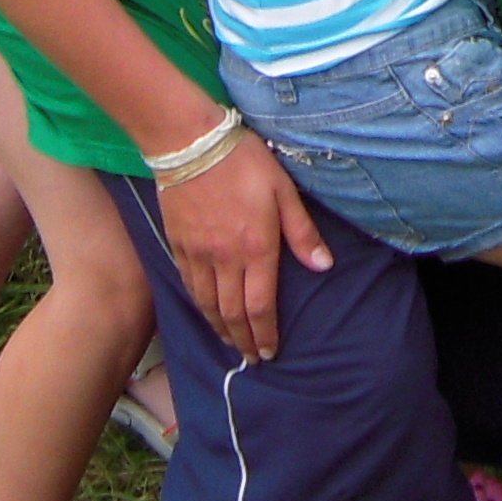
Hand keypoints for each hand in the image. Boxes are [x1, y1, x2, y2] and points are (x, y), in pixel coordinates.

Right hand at [159, 133, 331, 361]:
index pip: (260, 306)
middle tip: (251, 358)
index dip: (265, 333)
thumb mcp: (284, 191)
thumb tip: (324, 266)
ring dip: (220, 329)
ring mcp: (198, 254)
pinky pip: (188, 285)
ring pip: (207, 304)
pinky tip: (205, 311)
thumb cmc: (244, 162)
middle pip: (232, 313)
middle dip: (243, 340)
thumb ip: (302, 232)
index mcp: (256, 248)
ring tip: (230, 343)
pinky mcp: (178, 244)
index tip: (269, 352)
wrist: (190, 142)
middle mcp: (225, 259)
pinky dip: (199, 305)